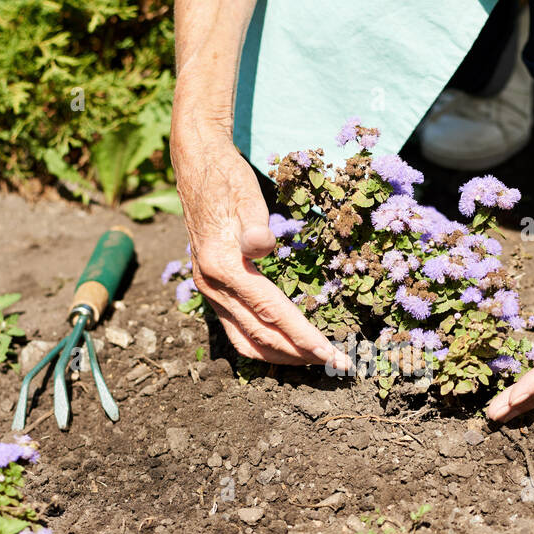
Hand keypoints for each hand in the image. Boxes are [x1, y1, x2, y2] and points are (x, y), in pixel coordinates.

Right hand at [171, 126, 351, 370]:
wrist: (197, 168)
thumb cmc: (228, 181)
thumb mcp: (246, 196)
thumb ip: (255, 226)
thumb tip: (263, 247)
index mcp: (223, 266)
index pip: (270, 312)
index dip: (301, 336)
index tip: (329, 352)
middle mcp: (213, 286)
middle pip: (260, 335)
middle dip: (299, 354)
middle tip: (336, 364)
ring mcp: (210, 291)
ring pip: (246, 341)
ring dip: (281, 356)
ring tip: (314, 361)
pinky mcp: (214, 290)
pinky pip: (237, 331)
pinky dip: (263, 345)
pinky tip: (286, 347)